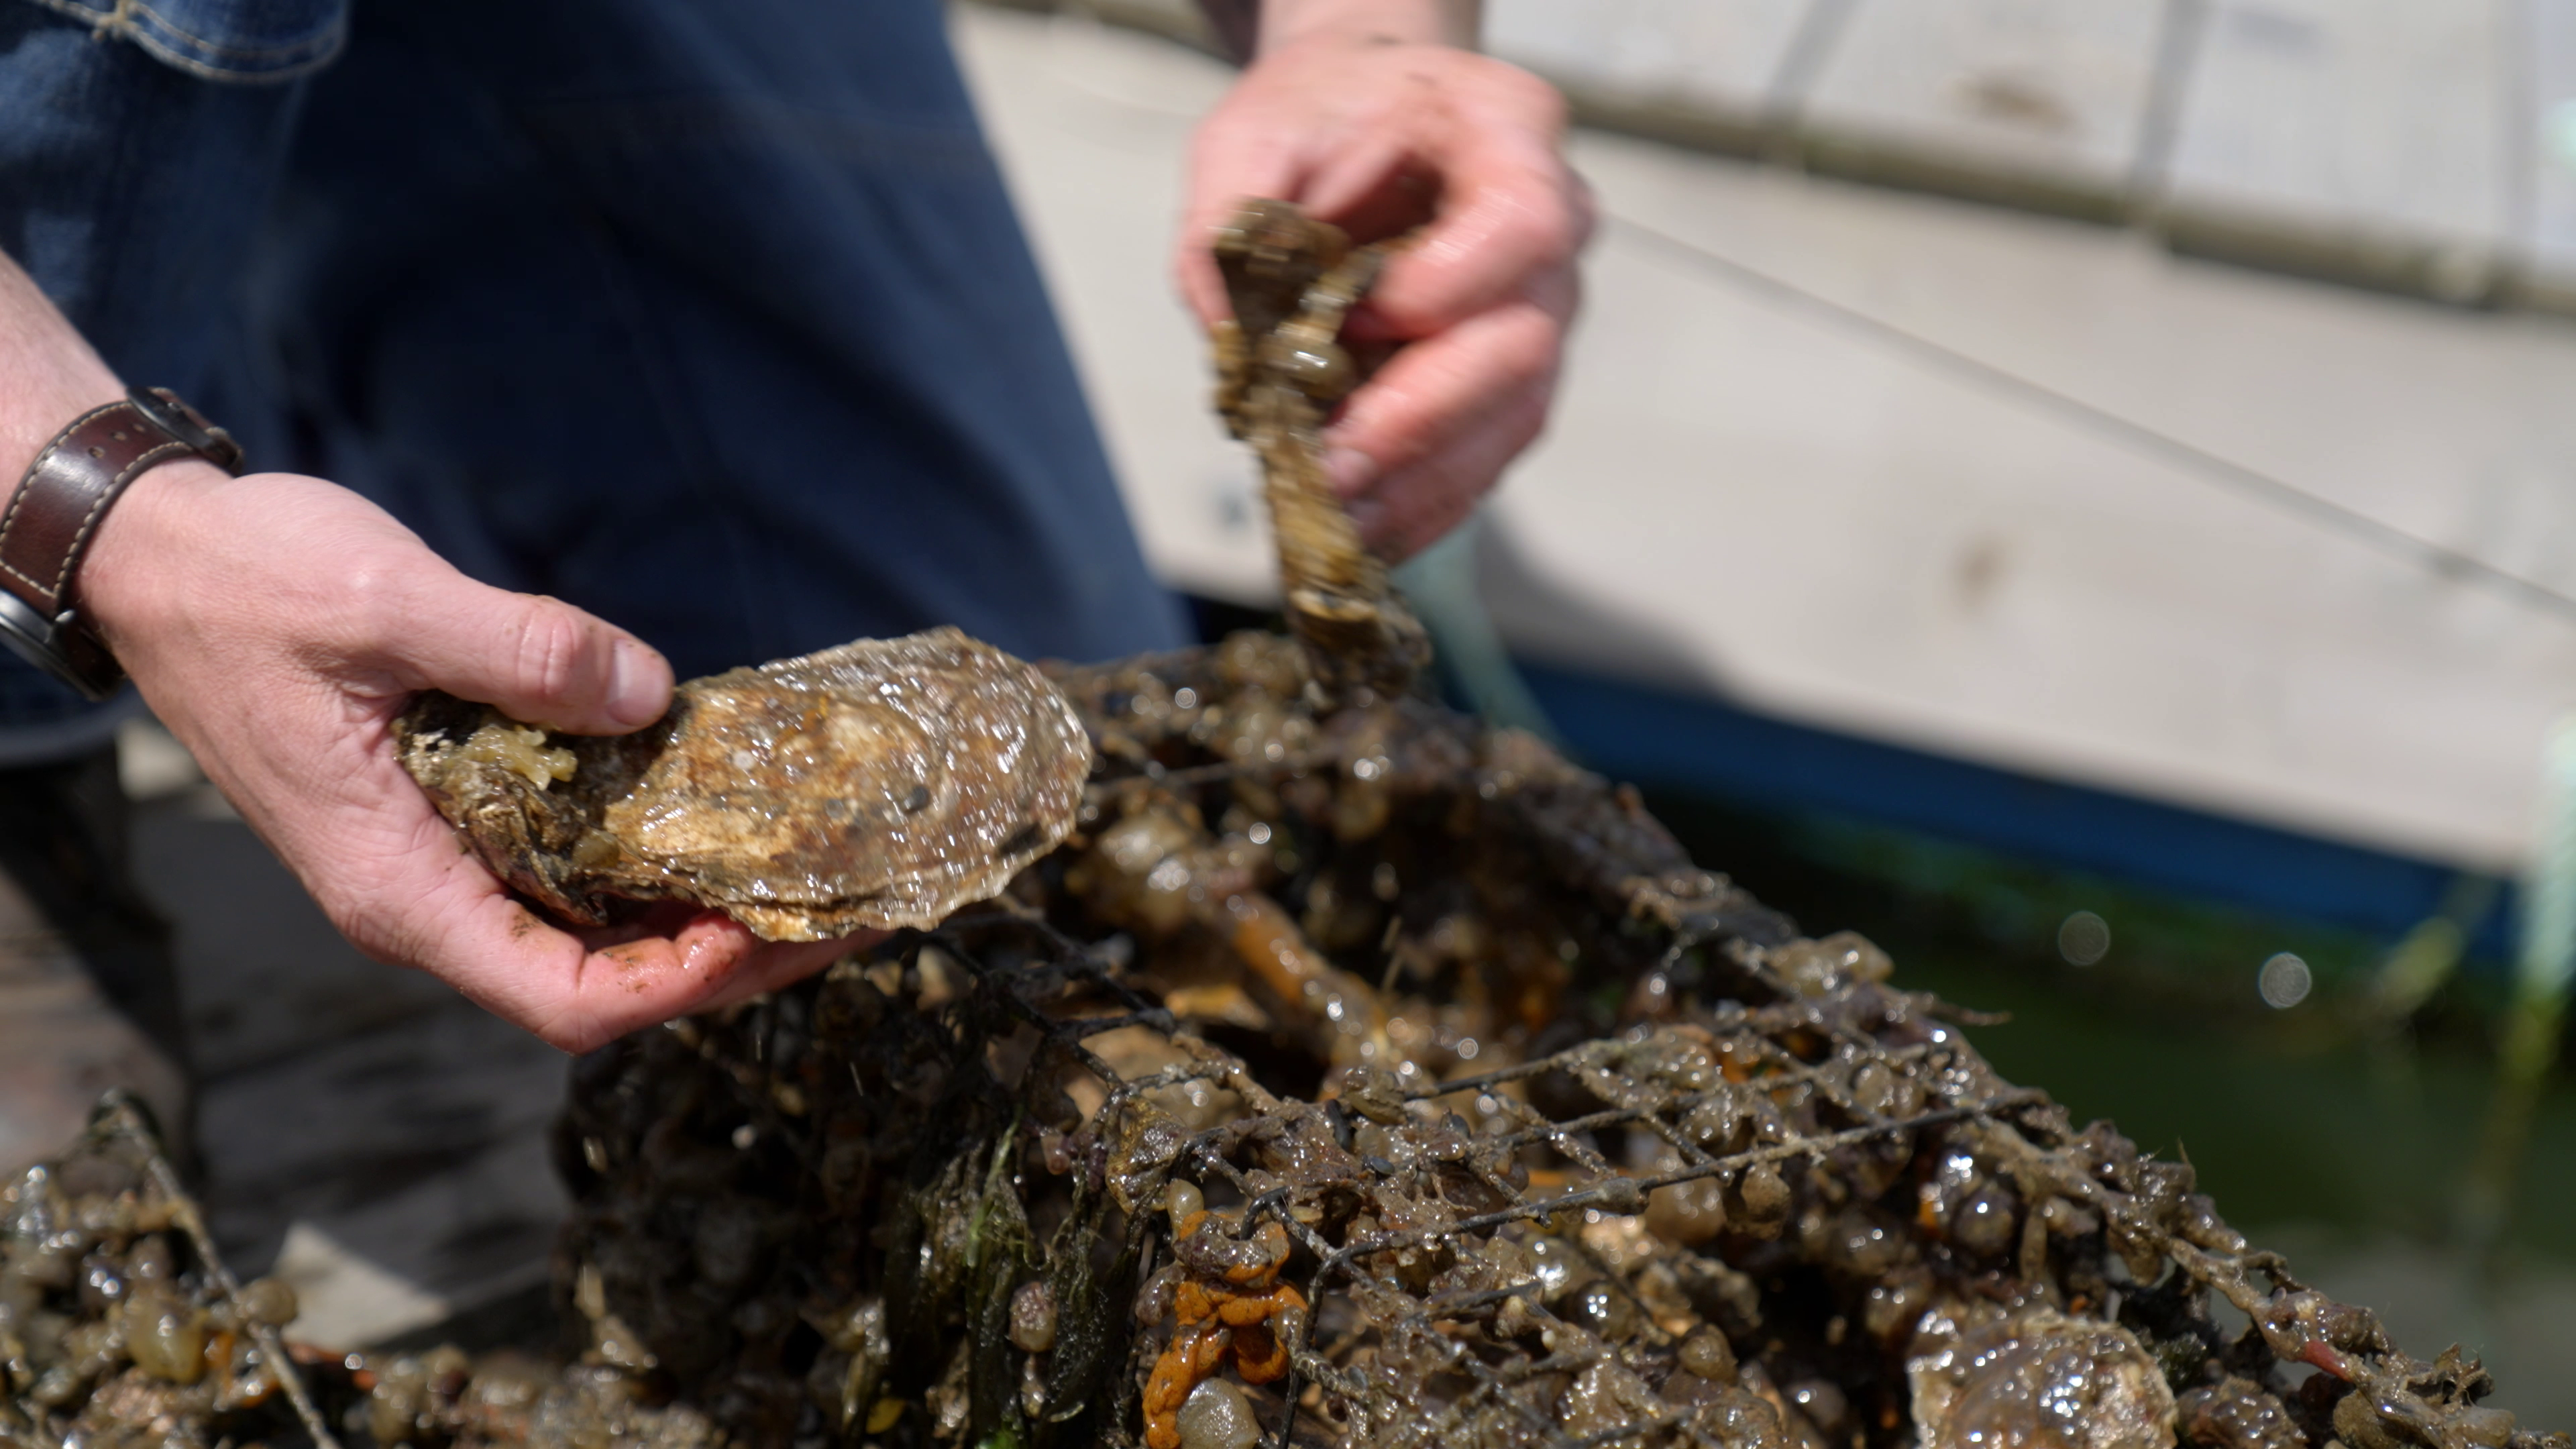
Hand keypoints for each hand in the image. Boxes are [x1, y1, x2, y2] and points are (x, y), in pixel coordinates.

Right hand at [79, 462, 868, 1051]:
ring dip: (707, 911)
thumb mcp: (386, 602)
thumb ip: (519, 650)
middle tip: (849, 911)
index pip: (560, 999)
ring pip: (595, 927)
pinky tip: (734, 812)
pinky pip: (573, 864)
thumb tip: (649, 695)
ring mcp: (441, 860)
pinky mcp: (457, 812)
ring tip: (822, 874)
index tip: (766, 931)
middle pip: (601, 979)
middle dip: (729, 956)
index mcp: (396, 885)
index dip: (674, 986)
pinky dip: (657, 854)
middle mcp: (424, 896)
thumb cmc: (250, 585)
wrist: (160, 559)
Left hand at [1177, 3, 1592, 558]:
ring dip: (1420, 482)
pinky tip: (1364, 531)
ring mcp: (1538, 311)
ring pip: (1511, 418)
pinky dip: (1423, 502)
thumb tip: (1232, 338)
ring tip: (1337, 525)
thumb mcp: (1251, 133)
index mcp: (1506, 132)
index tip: (1356, 315)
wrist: (1362, 118)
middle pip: (1521, 346)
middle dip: (1420, 420)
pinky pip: (1486, 457)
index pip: (1523, 222)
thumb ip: (1232, 217)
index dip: (1449, 286)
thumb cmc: (1319, 115)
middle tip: (1332, 470)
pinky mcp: (1508, 380)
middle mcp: (1550, 230)